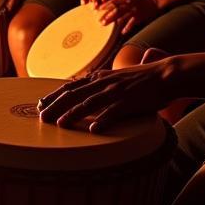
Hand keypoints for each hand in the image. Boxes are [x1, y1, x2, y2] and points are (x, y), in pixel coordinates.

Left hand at [37, 58, 176, 131]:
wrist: (165, 75)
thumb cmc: (141, 80)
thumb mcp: (115, 78)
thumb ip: (100, 85)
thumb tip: (84, 92)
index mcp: (99, 77)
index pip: (70, 86)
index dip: (54, 95)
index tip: (40, 104)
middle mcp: (103, 83)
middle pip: (74, 94)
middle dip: (55, 105)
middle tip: (41, 117)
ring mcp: (116, 92)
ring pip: (89, 103)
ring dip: (73, 114)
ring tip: (60, 124)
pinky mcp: (130, 101)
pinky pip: (115, 112)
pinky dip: (104, 121)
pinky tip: (94, 130)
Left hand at [98, 0, 160, 34]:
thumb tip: (105, 4)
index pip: (112, 1)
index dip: (104, 6)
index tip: (96, 10)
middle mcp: (128, 3)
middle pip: (115, 10)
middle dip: (107, 16)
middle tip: (99, 21)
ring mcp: (134, 10)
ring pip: (122, 17)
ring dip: (113, 22)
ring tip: (105, 25)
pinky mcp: (140, 16)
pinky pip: (132, 23)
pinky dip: (127, 28)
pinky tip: (121, 32)